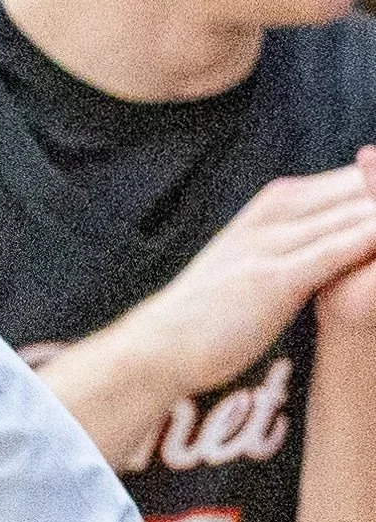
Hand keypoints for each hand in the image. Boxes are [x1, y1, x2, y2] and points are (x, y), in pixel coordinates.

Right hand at [128, 159, 375, 397]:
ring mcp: (277, 239)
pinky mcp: (277, 275)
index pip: (361, 179)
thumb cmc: (219, 309)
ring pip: (363, 213)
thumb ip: (310, 239)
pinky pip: (343, 250)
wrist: (165, 342)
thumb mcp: (267, 259)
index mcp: (282, 200)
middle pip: (368, 187)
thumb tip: (351, 232)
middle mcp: (282, 209)